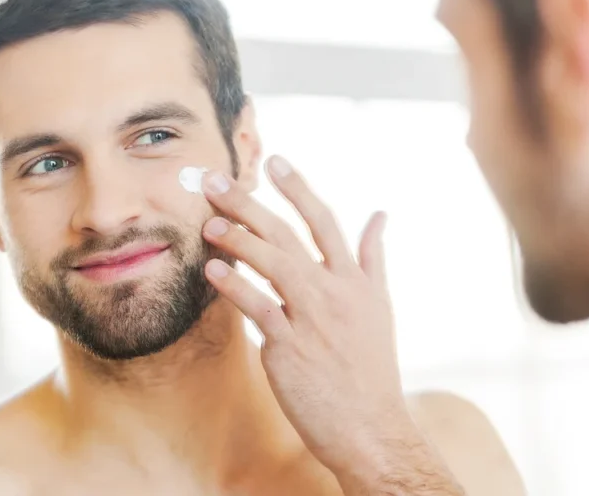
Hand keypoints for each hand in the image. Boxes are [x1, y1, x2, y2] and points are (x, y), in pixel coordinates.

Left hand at [200, 156, 462, 494]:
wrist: (371, 427)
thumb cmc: (371, 370)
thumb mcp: (380, 307)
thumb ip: (371, 259)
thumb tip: (379, 215)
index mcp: (356, 281)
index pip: (325, 222)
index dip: (298, 189)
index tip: (275, 161)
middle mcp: (336, 292)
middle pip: (288, 235)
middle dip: (249, 203)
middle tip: (214, 180)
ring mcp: (313, 318)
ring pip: (273, 264)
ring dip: (238, 238)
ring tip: (208, 222)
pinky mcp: (291, 347)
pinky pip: (258, 307)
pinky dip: (235, 286)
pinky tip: (213, 270)